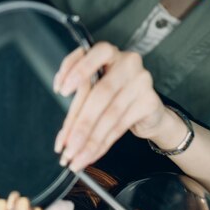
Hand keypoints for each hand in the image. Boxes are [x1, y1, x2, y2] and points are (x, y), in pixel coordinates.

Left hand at [52, 43, 166, 172]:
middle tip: (65, 144)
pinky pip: (120, 126)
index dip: (76, 70)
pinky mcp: (149, 102)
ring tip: (74, 155)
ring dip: (89, 139)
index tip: (60, 90)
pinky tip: (90, 154)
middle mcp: (127, 63)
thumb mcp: (94, 90)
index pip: (93, 54)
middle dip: (79, 122)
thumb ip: (78, 102)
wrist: (147, 111)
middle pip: (100, 93)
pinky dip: (102, 143)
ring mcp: (141, 82)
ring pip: (109, 114)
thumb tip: (63, 136)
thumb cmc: (114, 96)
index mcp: (109, 53)